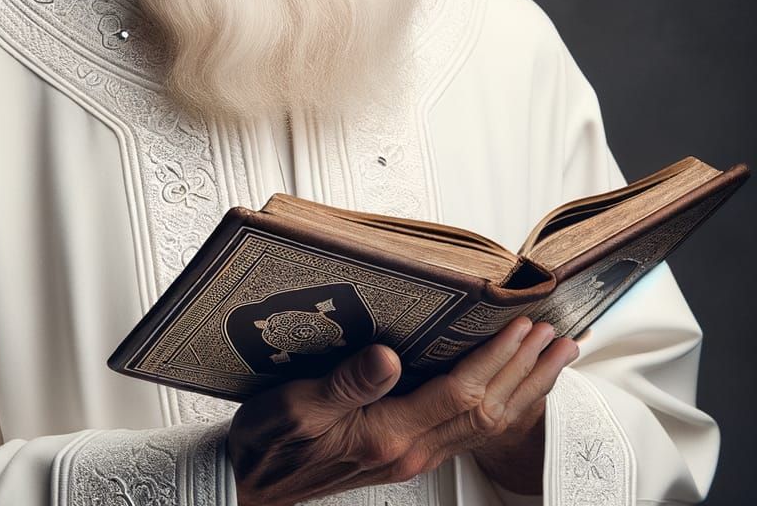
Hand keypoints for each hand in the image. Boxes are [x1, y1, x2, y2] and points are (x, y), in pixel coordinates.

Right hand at [227, 317, 577, 505]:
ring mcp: (410, 458)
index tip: (523, 327)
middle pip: (487, 412)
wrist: (252, 485)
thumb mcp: (296, 404)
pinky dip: (497, 405)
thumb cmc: (269, 442)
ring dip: (523, 390)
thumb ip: (347, 382)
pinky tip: (504, 389)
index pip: (460, 393)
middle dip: (527, 373)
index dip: (496, 358)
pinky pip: (466, 432)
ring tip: (551, 361)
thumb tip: (389, 357)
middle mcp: (409, 451)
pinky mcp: (403, 456)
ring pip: (484, 425)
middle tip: (560, 339)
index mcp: (388, 435)